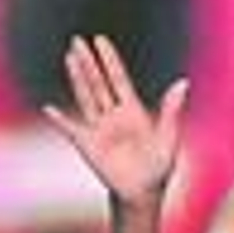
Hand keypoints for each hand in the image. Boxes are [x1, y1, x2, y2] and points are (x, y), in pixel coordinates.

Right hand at [42, 35, 188, 208]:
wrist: (143, 192)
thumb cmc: (158, 166)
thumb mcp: (168, 136)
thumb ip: (171, 109)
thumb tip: (183, 82)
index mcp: (133, 111)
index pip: (118, 79)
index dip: (109, 60)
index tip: (100, 40)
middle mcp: (113, 115)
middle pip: (98, 82)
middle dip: (88, 61)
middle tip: (77, 40)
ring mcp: (99, 128)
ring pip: (85, 97)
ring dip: (76, 77)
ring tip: (68, 57)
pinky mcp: (88, 144)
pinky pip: (72, 129)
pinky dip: (61, 121)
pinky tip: (49, 109)